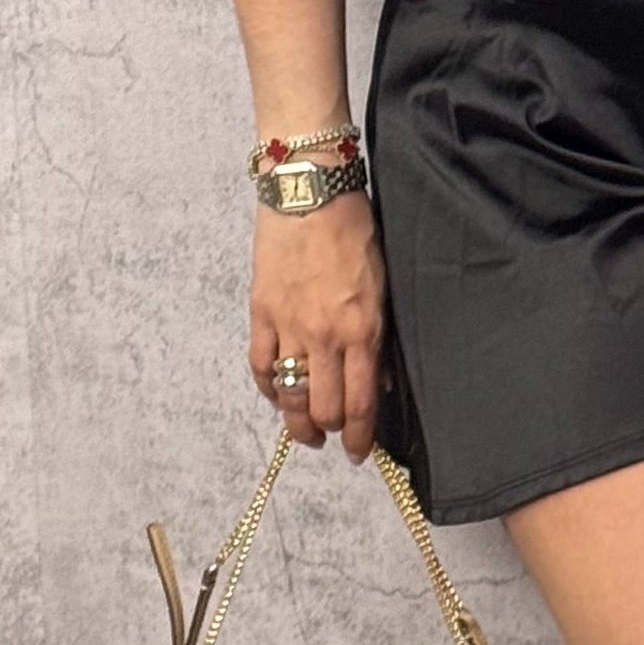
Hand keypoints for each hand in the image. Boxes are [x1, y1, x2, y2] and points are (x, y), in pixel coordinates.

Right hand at [248, 194, 386, 460]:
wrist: (311, 192)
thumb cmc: (355, 231)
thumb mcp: (383, 286)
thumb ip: (378, 337)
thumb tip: (377, 380)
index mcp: (362, 330)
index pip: (361, 404)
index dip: (359, 437)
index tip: (359, 452)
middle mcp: (325, 336)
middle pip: (323, 408)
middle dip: (330, 433)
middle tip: (333, 437)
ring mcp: (289, 326)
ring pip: (288, 395)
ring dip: (296, 422)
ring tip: (305, 431)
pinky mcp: (260, 313)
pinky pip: (260, 366)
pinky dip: (268, 388)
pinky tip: (276, 394)